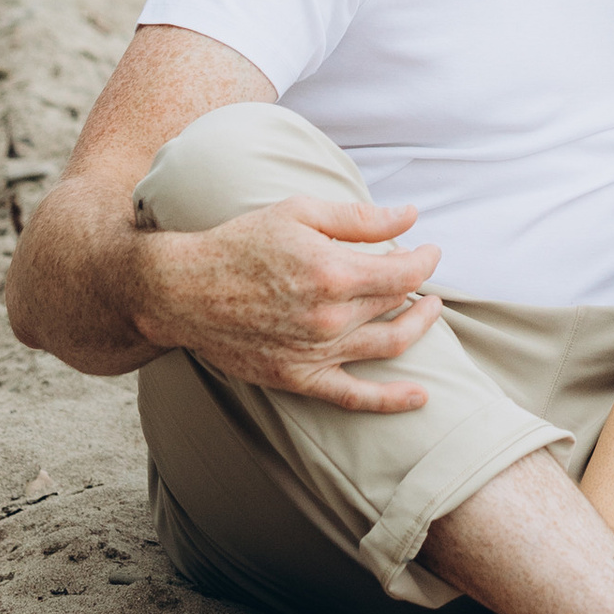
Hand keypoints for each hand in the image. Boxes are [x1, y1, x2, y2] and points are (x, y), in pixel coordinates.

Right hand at [136, 196, 448, 412]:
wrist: (183, 292)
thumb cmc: (241, 244)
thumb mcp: (300, 213)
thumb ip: (360, 218)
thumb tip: (411, 216)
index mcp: (334, 272)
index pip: (406, 271)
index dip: (426, 258)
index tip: (430, 249)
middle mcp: (330, 318)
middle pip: (397, 304)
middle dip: (417, 285)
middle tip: (419, 273)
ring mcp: (316, 353)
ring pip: (389, 346)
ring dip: (417, 328)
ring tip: (427, 310)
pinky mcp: (298, 379)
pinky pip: (354, 396)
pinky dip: (391, 400)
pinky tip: (420, 396)